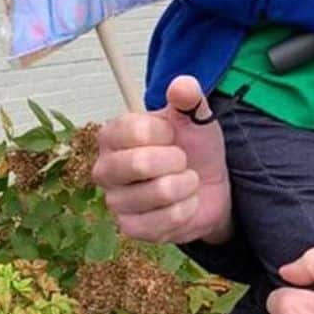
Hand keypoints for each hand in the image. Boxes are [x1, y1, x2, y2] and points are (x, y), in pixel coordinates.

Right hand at [92, 76, 233, 244]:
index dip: (165, 132)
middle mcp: (105, 168)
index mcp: (112, 134)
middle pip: (139, 164)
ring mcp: (115, 201)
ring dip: (186, 185)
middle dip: (176, 160)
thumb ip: (189, 97)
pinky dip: (186, 209)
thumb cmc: (192, 146)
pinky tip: (184, 202)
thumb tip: (182, 85)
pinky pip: (165, 220)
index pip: (135, 131)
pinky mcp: (130, 229)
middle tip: (181, 159)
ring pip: (159, 192)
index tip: (172, 134)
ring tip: (184, 180)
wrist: (208, 185)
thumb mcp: (195, 117)